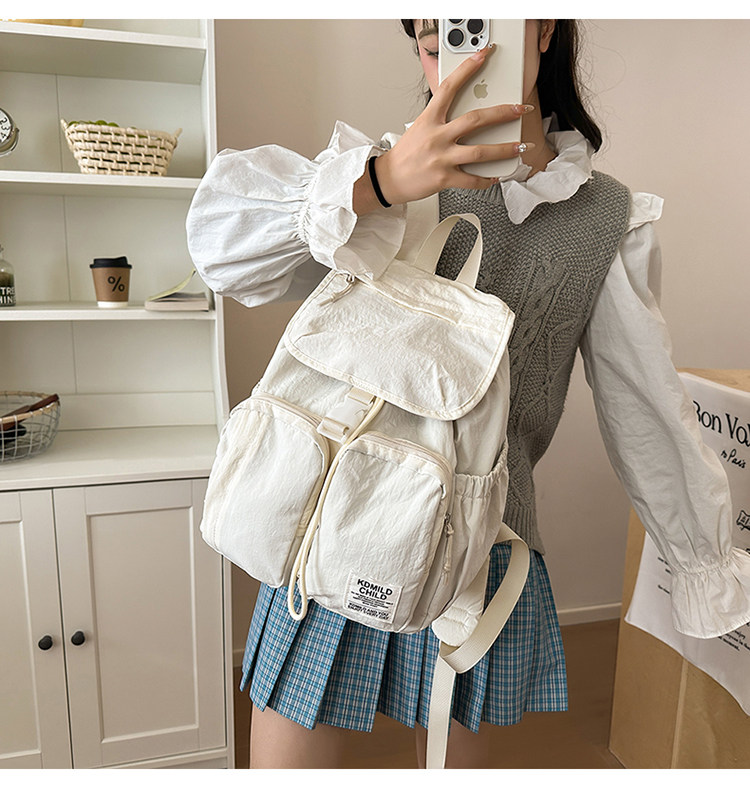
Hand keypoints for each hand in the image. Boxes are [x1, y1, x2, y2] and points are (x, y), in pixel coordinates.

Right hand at [374, 45, 533, 204]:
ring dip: (504, 149)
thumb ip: (442, 119)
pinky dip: (486, 179)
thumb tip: (468, 116)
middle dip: (503, 113)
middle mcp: (436, 136)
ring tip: (520, 146)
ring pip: (479, 152)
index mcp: (430, 119)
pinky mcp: (443, 178)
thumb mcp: (420, 127)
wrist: (389, 179)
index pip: (449, 87)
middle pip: (475, 120)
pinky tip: (496, 176)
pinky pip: (471, 179)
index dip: (468, 69)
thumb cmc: (406, 154)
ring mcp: (441, 158)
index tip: (484, 56)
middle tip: (520, 109)